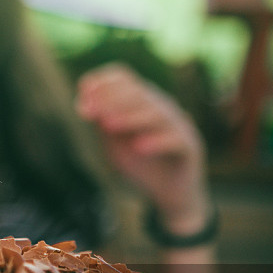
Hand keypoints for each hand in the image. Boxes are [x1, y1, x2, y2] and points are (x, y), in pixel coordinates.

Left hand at [76, 63, 210, 234]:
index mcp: (141, 101)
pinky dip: (156, 141)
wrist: (168, 194)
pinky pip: (176, 139)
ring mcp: (179, 125)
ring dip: (130, 118)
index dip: (102, 83)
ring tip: (108, 125)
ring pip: (157, 113)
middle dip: (111, 100)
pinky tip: (139, 146)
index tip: (83, 96)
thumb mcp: (114, 143)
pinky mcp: (190, 147)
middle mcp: (162, 107)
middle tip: (90, 112)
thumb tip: (84, 101)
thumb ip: (102, 122)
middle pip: (139, 92)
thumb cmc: (139, 163)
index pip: (124, 77)